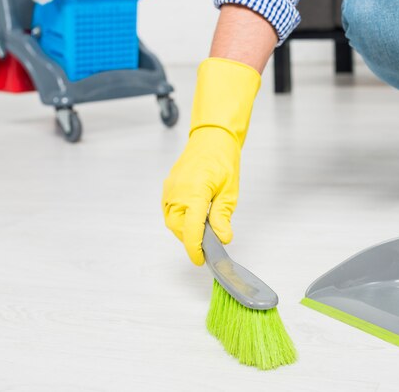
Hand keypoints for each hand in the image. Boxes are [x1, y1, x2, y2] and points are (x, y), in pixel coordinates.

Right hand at [162, 58, 260, 264]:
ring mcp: (169, 190)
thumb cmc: (222, 159)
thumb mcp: (230, 191)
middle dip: (191, 240)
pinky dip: (181, 219)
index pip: (191, 229)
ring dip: (186, 230)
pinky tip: (195, 218)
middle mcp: (176, 192)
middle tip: (208, 245)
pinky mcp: (168, 188)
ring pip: (172, 221)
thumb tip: (223, 238)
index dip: (195, 248)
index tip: (201, 260)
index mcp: (193, 192)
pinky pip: (171, 211)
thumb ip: (223, 217)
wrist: (211, 138)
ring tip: (204, 230)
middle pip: (178, 228)